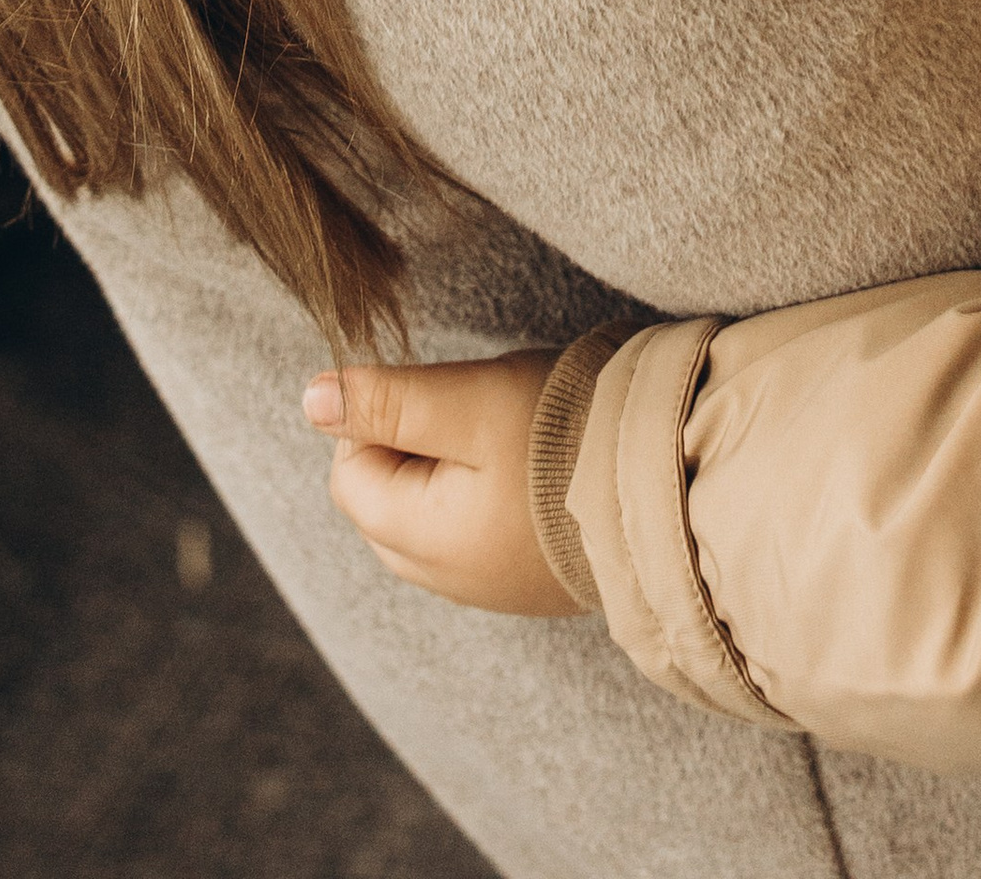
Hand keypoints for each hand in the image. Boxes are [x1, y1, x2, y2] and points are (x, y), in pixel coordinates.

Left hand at [304, 353, 576, 617]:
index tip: (439, 396)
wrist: (669, 485)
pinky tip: (533, 472)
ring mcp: (490, 586)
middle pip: (384, 503)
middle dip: (411, 450)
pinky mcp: (529, 579)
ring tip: (509, 439)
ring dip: (449, 473)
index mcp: (421, 540)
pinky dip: (486, 500)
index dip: (381, 420)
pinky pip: (474, 537)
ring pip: (428, 520)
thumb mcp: (468, 402)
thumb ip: (388, 402)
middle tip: (474, 415)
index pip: (350, 475)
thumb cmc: (565, 437)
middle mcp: (447, 579)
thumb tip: (311, 399)